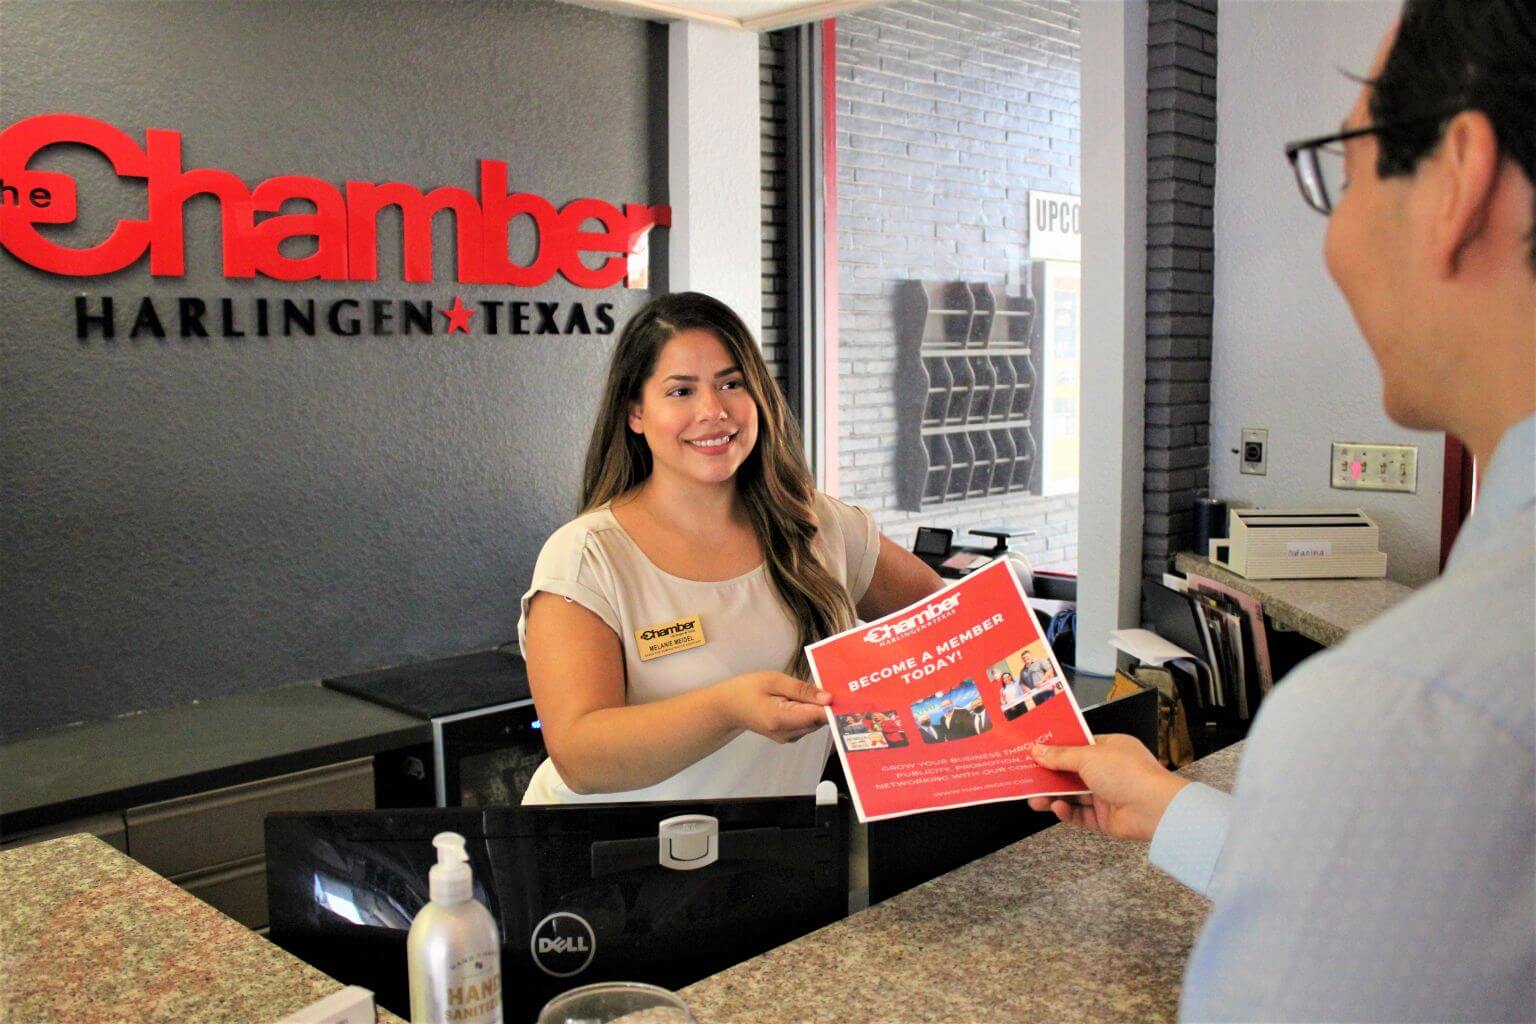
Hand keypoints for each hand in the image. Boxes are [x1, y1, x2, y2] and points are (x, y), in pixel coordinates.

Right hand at [721, 671, 832, 743]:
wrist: (728, 707)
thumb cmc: (747, 689)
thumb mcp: (774, 680)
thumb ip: (802, 689)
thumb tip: (829, 698)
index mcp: (782, 719)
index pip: (818, 717)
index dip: (834, 706)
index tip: (844, 693)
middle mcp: (788, 734)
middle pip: (819, 720)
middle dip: (825, 703)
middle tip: (825, 682)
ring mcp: (789, 738)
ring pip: (815, 722)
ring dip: (817, 706)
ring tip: (809, 688)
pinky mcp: (789, 736)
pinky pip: (807, 724)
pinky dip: (809, 711)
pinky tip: (802, 698)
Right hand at [1026, 733, 1188, 840]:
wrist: (1155, 809)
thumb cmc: (1128, 774)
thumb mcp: (1088, 757)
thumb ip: (1060, 756)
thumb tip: (1038, 751)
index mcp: (1110, 748)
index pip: (1078, 746)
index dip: (1055, 748)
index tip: (1034, 750)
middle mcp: (1108, 770)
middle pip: (1072, 772)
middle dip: (1049, 776)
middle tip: (1027, 778)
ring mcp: (1107, 794)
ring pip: (1073, 795)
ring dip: (1053, 796)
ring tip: (1034, 799)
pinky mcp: (1105, 817)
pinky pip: (1080, 815)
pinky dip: (1067, 812)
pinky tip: (1057, 808)